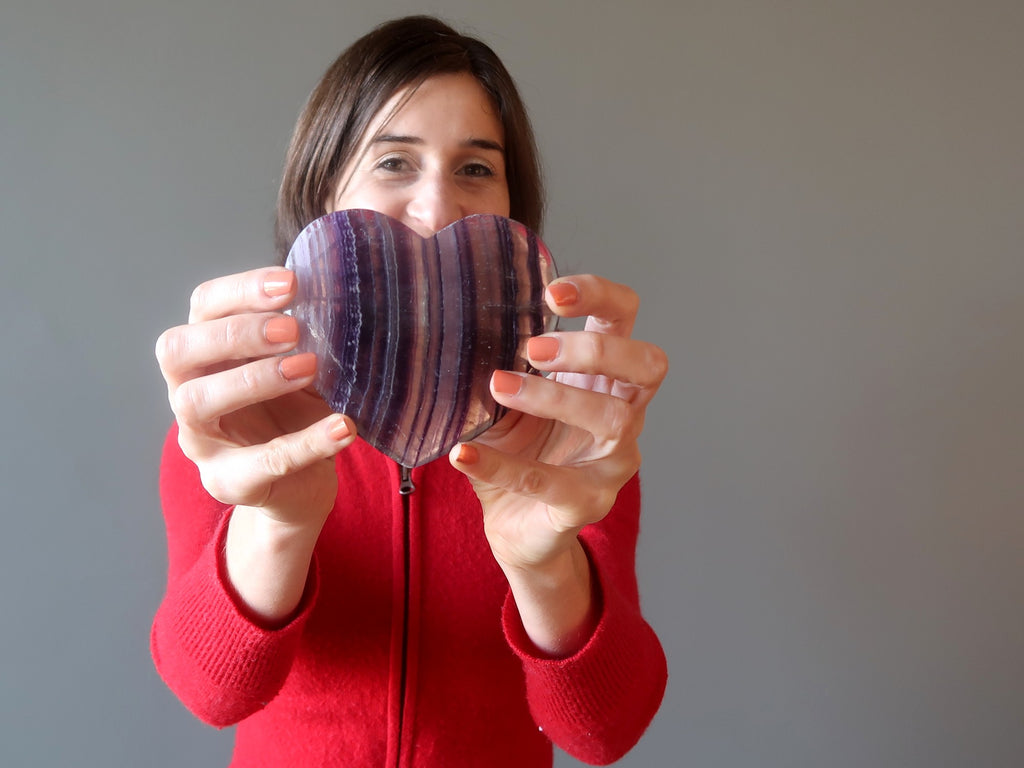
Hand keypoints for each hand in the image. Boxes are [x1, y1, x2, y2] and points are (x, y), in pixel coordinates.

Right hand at [155, 267, 355, 528]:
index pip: (204, 306)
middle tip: (293, 328)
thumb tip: (343, 294)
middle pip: (178, 349)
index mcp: (205, 353)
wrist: (302, 485)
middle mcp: (187, 391)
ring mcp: (200, 440)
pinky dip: (306, 442)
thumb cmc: (295, 413)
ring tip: (310, 367)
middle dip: (236, 332)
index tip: (292, 283)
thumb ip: (307, 336)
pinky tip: (342, 426)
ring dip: (254, 378)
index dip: (241, 290)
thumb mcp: (301, 366)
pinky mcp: (228, 481)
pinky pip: (261, 461)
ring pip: (196, 401)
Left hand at [450, 274, 667, 571]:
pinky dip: (502, 465)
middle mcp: (624, 413)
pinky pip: (549, 482)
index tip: (552, 292)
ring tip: (498, 386)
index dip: (600, 295)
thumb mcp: (505, 398)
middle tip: (534, 348)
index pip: (625, 317)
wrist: (515, 525)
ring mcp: (614, 461)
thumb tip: (450, 326)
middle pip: (647, 364)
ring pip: (612, 418)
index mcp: (604, 375)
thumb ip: (498, 363)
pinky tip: (463, 454)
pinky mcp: (589, 502)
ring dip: (553, 397)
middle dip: (593, 349)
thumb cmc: (518, 449)